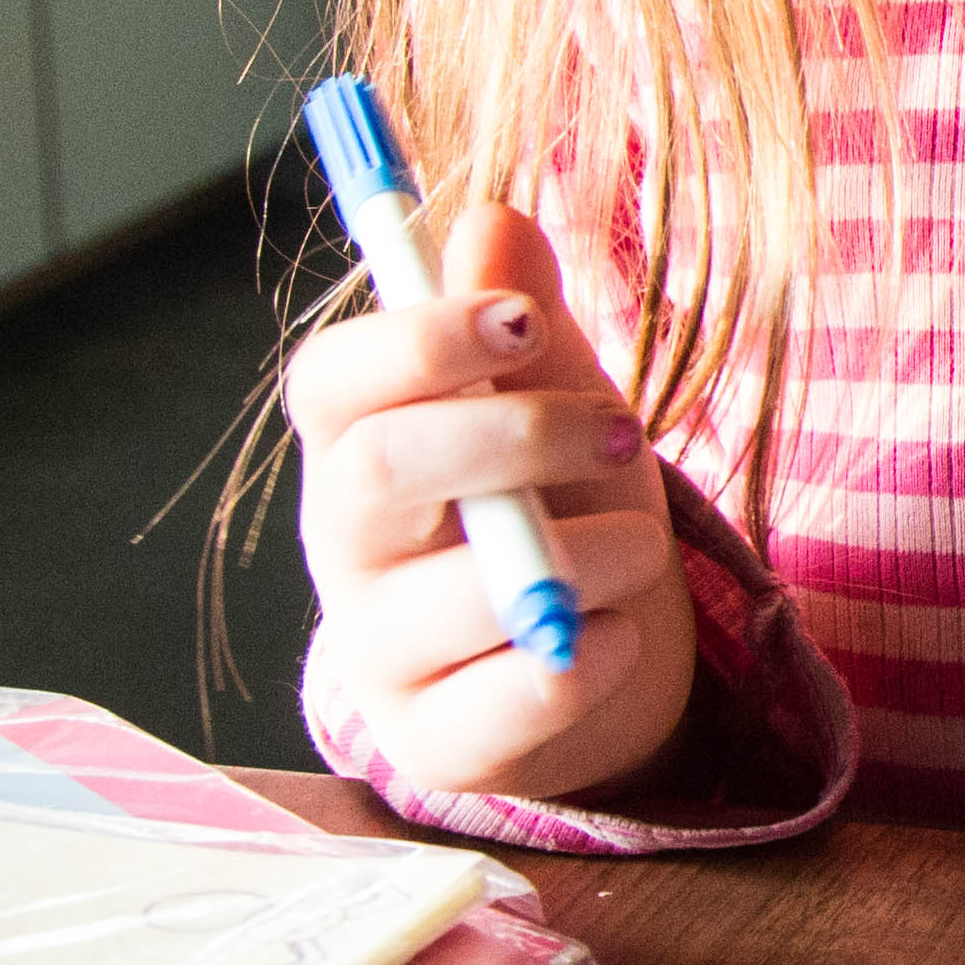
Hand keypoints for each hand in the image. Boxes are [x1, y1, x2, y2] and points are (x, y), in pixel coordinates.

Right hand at [287, 199, 694, 801]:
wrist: (597, 657)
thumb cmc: (563, 503)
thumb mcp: (556, 395)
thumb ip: (520, 313)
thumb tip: (492, 217)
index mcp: (359, 445)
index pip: (330, 380)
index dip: (417, 339)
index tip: (522, 321)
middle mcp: (343, 547)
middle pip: (379, 469)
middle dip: (519, 437)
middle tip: (623, 432)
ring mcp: (378, 654)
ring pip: (472, 589)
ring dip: (598, 553)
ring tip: (635, 547)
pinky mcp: (436, 746)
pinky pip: (529, 691)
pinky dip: (604, 652)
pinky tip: (617, 635)